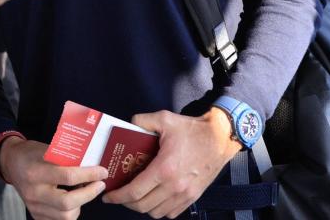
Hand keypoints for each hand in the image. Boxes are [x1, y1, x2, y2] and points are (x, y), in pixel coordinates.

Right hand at [0, 137, 107, 219]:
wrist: (11, 163)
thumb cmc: (31, 153)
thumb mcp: (47, 149)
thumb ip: (67, 158)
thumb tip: (92, 163)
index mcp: (36, 172)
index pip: (68, 176)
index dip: (89, 174)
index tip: (102, 171)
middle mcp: (34, 192)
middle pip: (68, 202)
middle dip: (89, 194)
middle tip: (100, 184)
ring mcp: (34, 207)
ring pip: (66, 216)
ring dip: (81, 204)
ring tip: (86, 192)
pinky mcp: (36, 215)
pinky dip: (71, 212)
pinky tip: (75, 201)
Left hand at [102, 109, 240, 218]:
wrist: (221, 138)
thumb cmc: (193, 130)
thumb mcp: (165, 119)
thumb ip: (142, 121)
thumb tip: (128, 124)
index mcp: (164, 169)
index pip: (134, 192)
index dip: (117, 196)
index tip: (108, 196)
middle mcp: (174, 186)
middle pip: (143, 206)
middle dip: (126, 203)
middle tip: (119, 195)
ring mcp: (185, 194)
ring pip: (156, 212)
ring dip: (142, 207)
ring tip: (135, 197)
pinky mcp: (193, 197)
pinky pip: (171, 213)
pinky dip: (159, 210)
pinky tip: (154, 198)